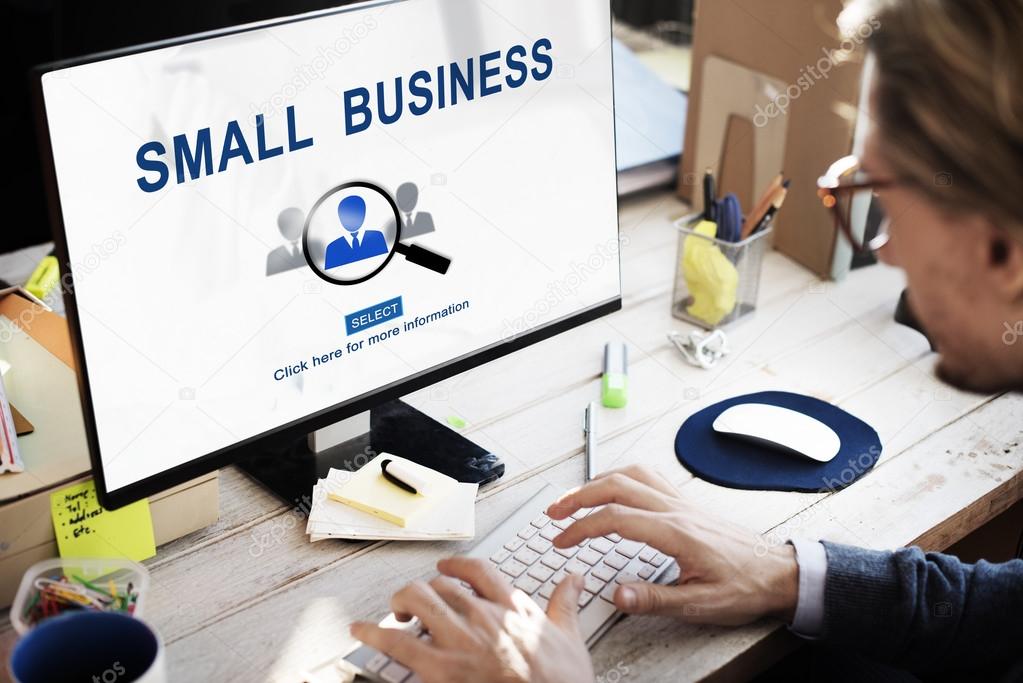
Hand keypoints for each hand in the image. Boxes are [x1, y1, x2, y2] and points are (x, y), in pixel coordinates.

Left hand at [350, 556, 593, 682]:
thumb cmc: (562, 682)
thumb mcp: (570, 638)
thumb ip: (565, 604)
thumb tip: (574, 579)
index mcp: (512, 606)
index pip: (477, 570)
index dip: (455, 565)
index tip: (446, 568)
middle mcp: (482, 616)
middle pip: (440, 584)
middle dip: (424, 590)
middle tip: (417, 603)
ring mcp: (460, 640)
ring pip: (418, 599)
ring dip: (401, 603)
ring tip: (396, 613)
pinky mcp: (442, 669)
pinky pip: (398, 643)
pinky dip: (374, 634)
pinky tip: (361, 631)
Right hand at [547, 465, 797, 625]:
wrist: (778, 572)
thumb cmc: (745, 587)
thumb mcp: (701, 604)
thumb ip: (655, 599)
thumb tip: (617, 594)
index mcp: (675, 532)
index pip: (615, 518)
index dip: (581, 527)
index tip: (562, 539)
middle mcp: (675, 509)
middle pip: (616, 486)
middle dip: (578, 496)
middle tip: (554, 512)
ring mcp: (681, 501)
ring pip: (631, 475)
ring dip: (597, 481)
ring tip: (575, 497)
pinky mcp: (687, 502)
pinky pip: (648, 476)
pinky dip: (622, 476)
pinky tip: (614, 486)